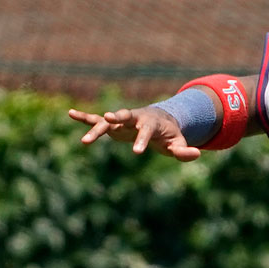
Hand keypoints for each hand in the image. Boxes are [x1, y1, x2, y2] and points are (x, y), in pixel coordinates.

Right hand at [67, 106, 202, 160]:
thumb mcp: (178, 143)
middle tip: (108, 119)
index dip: (142, 140)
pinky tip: (70, 113)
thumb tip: (197, 153)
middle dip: (117, 118)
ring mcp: (122, 120)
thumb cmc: (169, 134)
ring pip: (107, 122)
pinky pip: (97, 119)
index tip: (137, 153)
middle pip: (125, 116)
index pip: (146, 131)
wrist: (160, 120)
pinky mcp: (113, 124)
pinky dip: (85, 117)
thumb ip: (185, 150)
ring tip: (83, 140)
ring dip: (95, 128)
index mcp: (151, 123)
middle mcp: (135, 118)